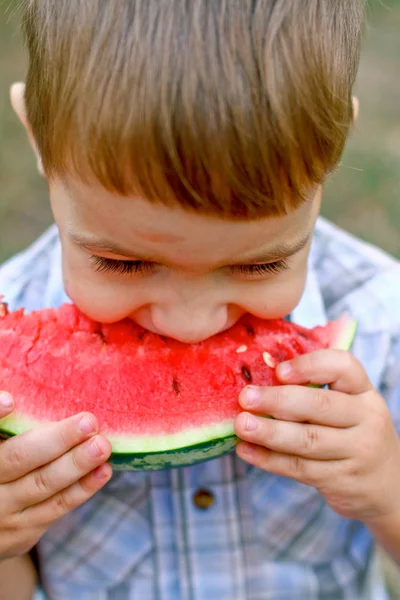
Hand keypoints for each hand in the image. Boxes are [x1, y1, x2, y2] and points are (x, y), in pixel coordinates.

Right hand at [0, 392, 111, 558]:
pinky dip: (82, 488)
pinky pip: (56, 507)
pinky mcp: (22, 531)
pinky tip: (103, 470)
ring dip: (77, 465)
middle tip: (89, 422)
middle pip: (19, 459)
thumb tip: (17, 393)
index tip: (11, 401)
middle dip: (57, 440)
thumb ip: (8, 422)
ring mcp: (2, 511)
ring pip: (42, 485)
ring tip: (102, 445)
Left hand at [234, 349, 399, 523]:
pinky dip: (270, 460)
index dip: (309, 365)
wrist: (388, 486)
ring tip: (241, 425)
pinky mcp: (342, 480)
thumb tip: (258, 380)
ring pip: (307, 440)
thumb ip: (316, 392)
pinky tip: (247, 451)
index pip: (343, 367)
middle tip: (245, 398)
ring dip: (269, 432)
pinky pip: (300, 468)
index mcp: (364, 392)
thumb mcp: (350, 407)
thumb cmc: (353, 434)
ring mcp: (357, 452)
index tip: (279, 371)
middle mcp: (367, 419)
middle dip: (277, 400)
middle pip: (320, 405)